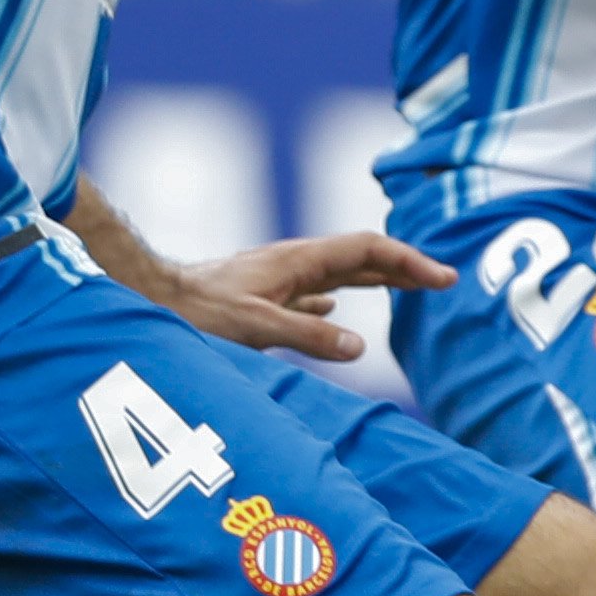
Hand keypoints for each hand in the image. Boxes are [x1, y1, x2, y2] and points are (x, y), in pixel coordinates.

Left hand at [156, 229, 453, 363]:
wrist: (153, 298)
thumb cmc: (199, 310)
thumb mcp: (258, 327)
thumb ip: (310, 336)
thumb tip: (359, 345)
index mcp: (300, 260)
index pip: (369, 251)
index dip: (410, 262)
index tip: (443, 278)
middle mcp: (295, 263)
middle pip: (362, 258)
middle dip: (405, 268)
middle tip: (443, 282)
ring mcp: (280, 278)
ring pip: (340, 274)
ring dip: (377, 281)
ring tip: (406, 292)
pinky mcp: (264, 295)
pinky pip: (313, 292)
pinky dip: (337, 299)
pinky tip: (336, 313)